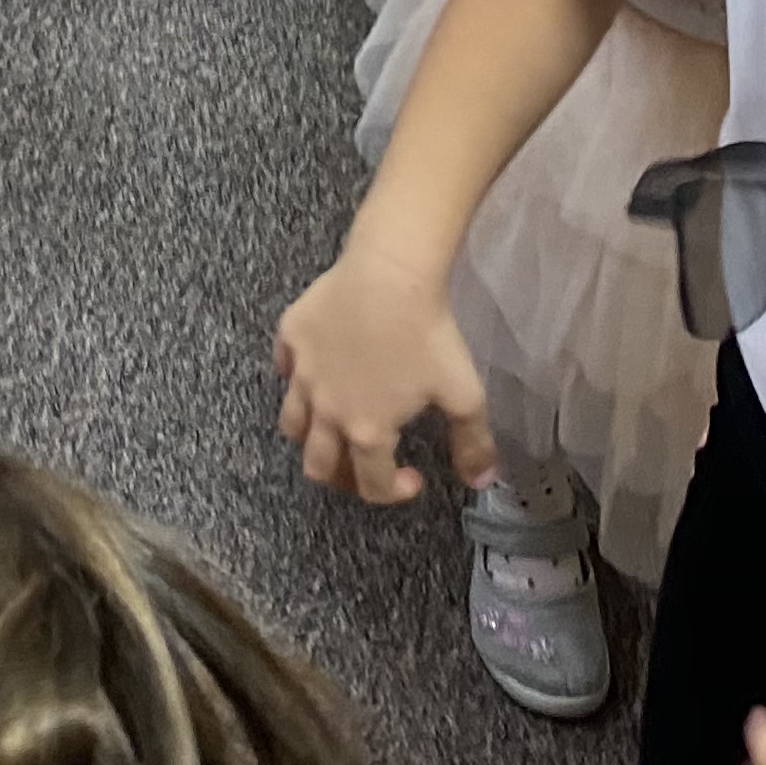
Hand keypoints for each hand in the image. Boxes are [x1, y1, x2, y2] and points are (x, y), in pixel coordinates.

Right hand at [273, 246, 495, 504]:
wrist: (390, 272)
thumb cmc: (427, 334)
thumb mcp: (463, 393)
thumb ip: (473, 443)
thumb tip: (482, 482)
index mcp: (367, 431)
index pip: (372, 485)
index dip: (395, 492)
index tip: (415, 477)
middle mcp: (326, 411)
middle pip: (318, 467)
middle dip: (343, 477)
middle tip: (365, 463)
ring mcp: (302, 374)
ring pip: (291, 424)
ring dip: (311, 436)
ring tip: (334, 425)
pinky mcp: (289, 338)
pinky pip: (284, 369)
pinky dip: (296, 380)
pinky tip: (318, 371)